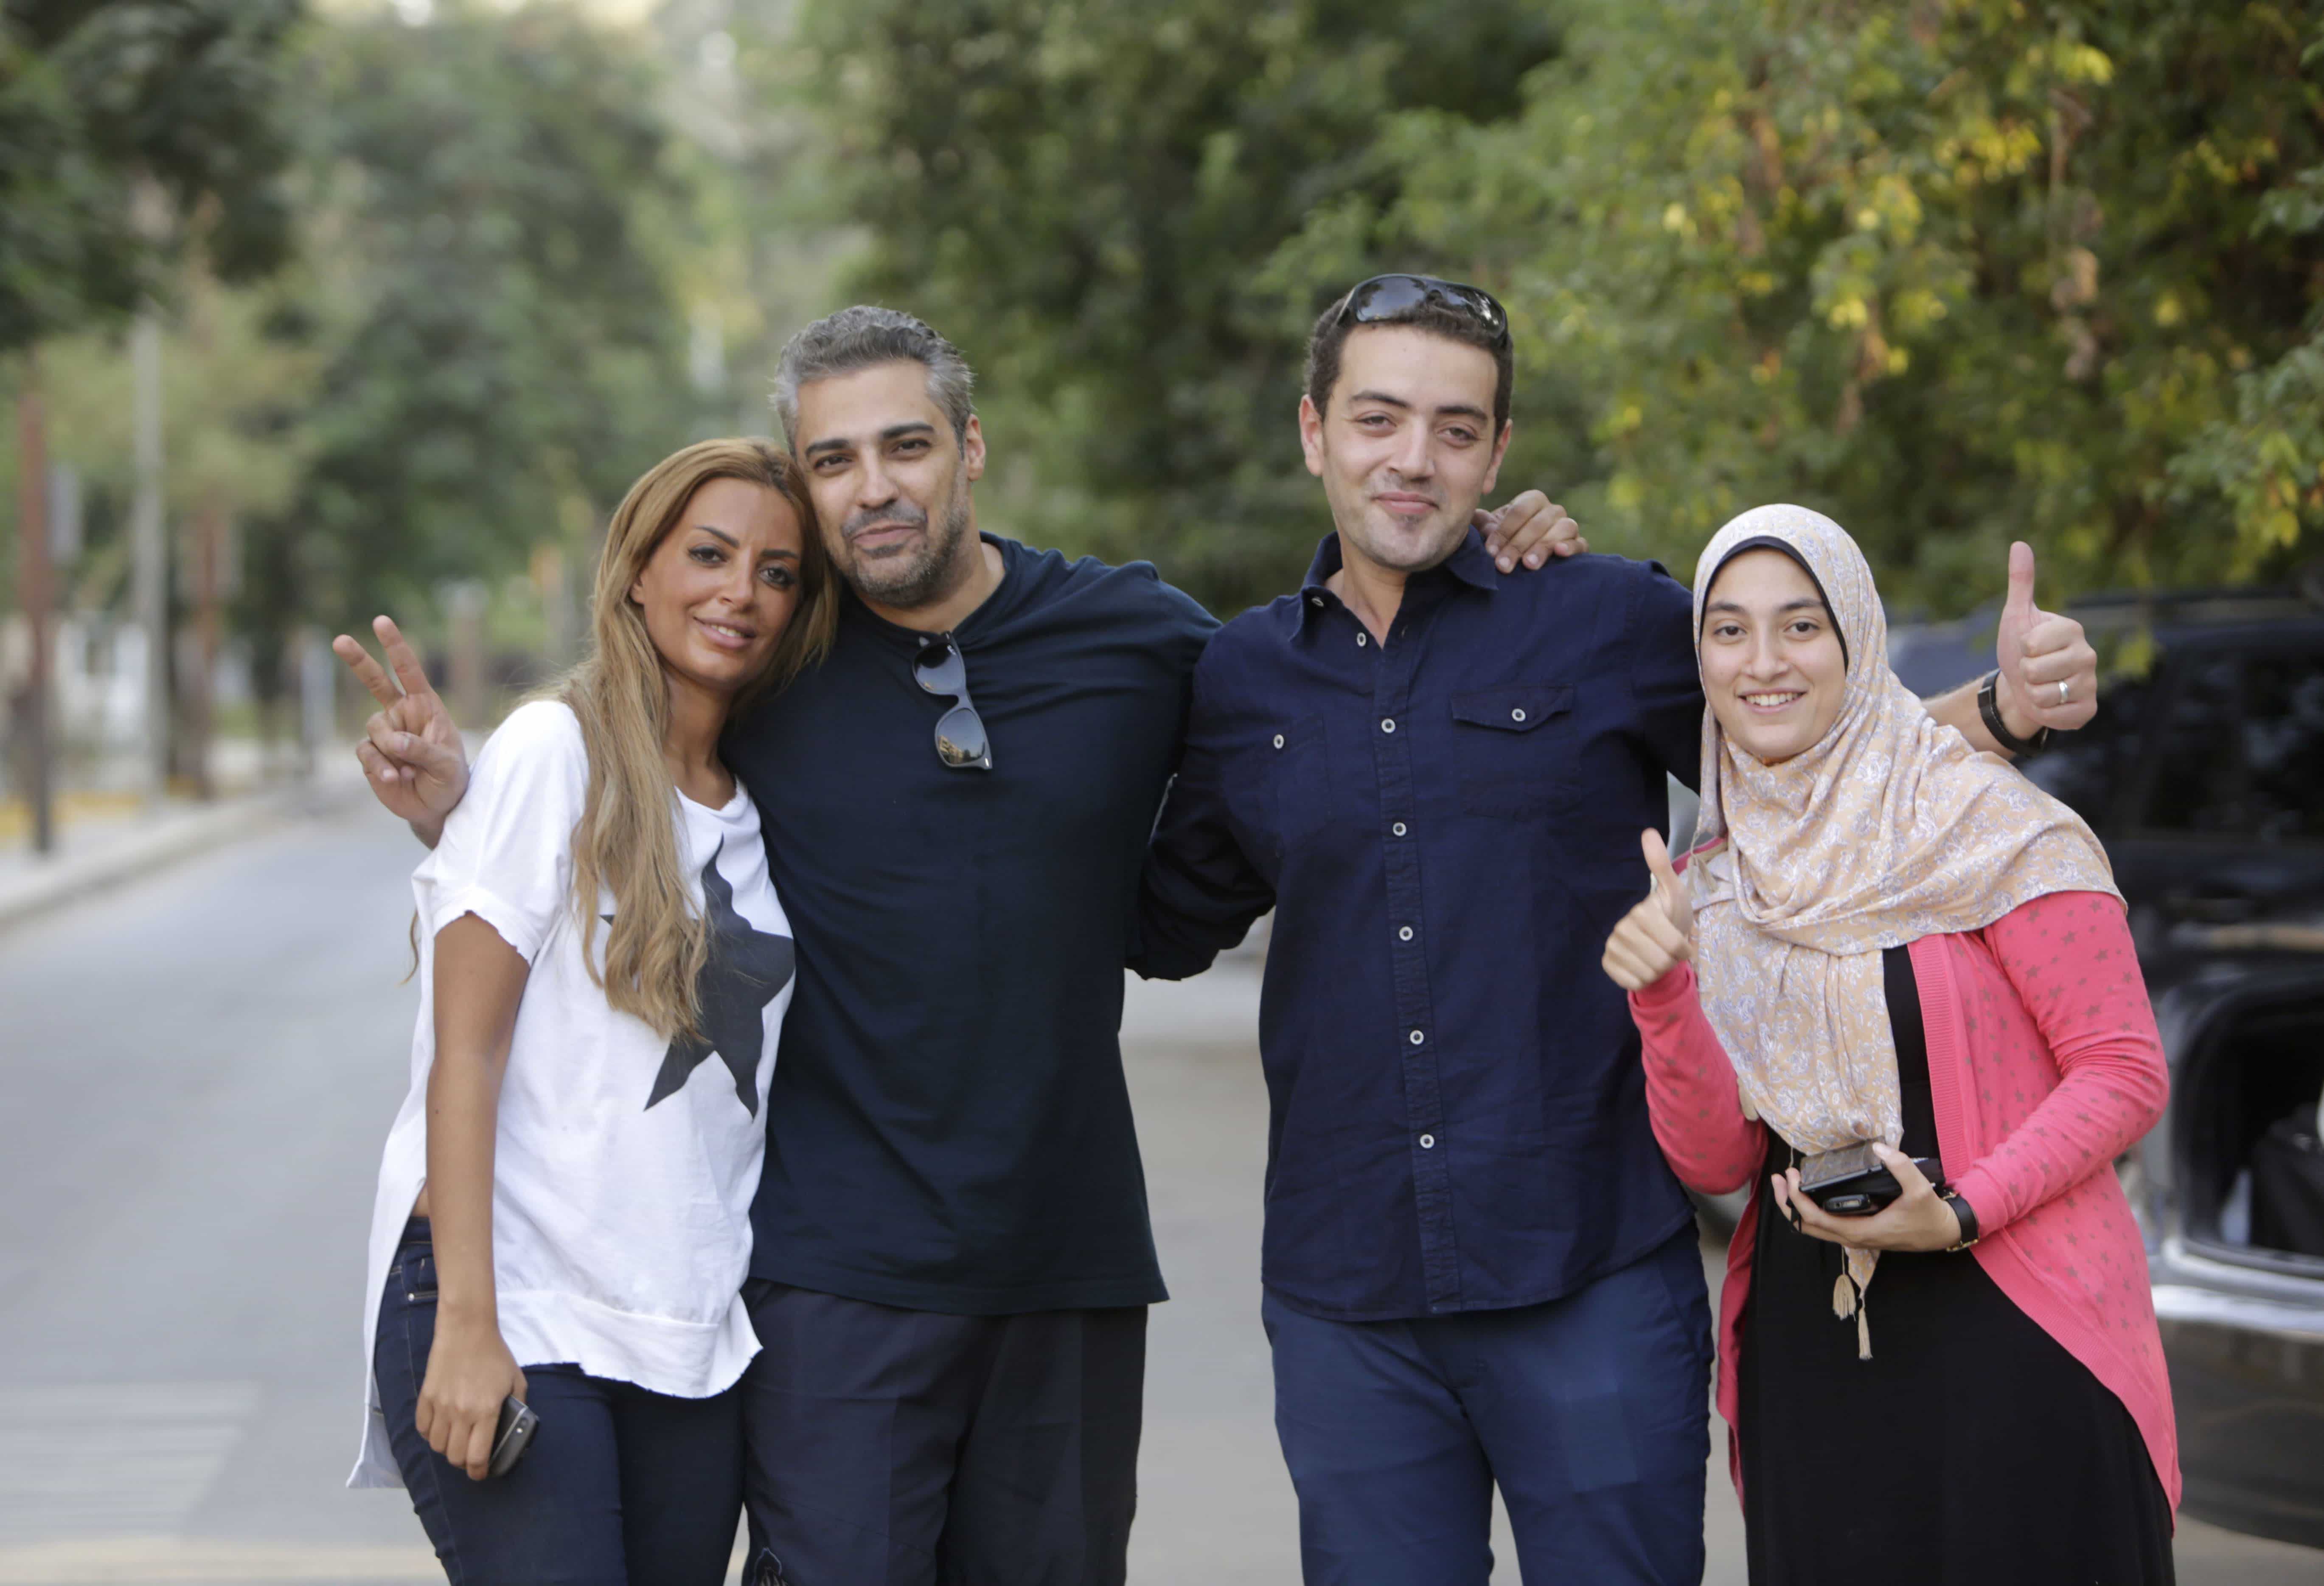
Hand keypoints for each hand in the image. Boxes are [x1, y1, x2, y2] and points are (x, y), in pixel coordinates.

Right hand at [333, 615, 468, 840]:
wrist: (437, 807)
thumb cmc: (450, 780)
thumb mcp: (447, 766)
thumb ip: (424, 751)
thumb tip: (396, 742)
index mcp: (425, 707)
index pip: (409, 671)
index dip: (395, 646)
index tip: (381, 621)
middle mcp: (401, 715)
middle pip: (374, 681)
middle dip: (358, 660)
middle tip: (340, 640)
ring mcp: (384, 734)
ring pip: (374, 728)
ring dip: (390, 750)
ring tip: (409, 770)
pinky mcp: (371, 755)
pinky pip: (365, 752)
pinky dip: (378, 765)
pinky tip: (394, 778)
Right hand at [414, 1314, 526, 1480]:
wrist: (467, 1330)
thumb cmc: (494, 1355)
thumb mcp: (516, 1381)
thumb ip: (517, 1407)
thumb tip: (514, 1428)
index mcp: (486, 1411)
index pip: (477, 1457)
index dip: (479, 1472)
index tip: (482, 1473)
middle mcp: (461, 1412)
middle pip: (454, 1457)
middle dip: (464, 1463)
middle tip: (471, 1457)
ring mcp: (441, 1405)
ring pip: (436, 1445)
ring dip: (447, 1449)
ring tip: (457, 1442)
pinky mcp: (426, 1397)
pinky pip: (422, 1428)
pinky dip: (430, 1434)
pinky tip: (441, 1428)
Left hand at [1476, 490, 1585, 572]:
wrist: (1522, 558)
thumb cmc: (1504, 540)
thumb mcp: (1490, 530)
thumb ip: (1482, 524)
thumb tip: (1472, 520)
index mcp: (1532, 500)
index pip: (1520, 510)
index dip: (1504, 531)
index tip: (1490, 551)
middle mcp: (1552, 510)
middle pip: (1539, 523)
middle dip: (1518, 545)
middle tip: (1503, 566)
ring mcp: (1567, 526)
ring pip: (1561, 529)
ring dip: (1543, 547)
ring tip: (1528, 565)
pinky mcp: (1578, 543)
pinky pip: (1580, 543)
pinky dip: (1572, 547)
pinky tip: (1559, 553)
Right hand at [1602, 829, 1695, 989]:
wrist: (1656, 943)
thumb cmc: (1670, 917)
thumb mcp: (1674, 892)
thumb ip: (1662, 866)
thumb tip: (1648, 832)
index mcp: (1640, 913)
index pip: (1673, 947)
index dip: (1683, 949)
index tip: (1681, 942)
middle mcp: (1621, 929)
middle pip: (1661, 962)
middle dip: (1671, 961)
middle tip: (1667, 950)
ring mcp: (1612, 948)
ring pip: (1649, 974)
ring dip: (1659, 971)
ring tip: (1656, 957)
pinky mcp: (1608, 966)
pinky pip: (1634, 983)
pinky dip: (1644, 980)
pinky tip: (1642, 966)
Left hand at [1771, 1144, 1963, 1252]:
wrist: (1942, 1232)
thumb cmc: (1929, 1214)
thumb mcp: (1919, 1188)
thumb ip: (1900, 1166)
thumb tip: (1879, 1147)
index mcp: (1860, 1231)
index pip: (1815, 1219)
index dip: (1796, 1199)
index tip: (1790, 1176)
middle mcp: (1852, 1238)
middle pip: (1806, 1227)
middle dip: (1786, 1204)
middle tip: (1777, 1178)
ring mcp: (1854, 1238)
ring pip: (1814, 1229)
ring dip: (1796, 1208)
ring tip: (1786, 1184)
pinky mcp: (1858, 1233)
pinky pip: (1825, 1226)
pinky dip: (1810, 1211)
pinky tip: (1809, 1194)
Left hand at [1993, 542, 2096, 737]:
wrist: (2021, 685)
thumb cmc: (2020, 648)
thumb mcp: (2016, 615)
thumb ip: (2020, 582)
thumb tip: (2019, 544)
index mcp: (2072, 630)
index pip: (2033, 645)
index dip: (2022, 649)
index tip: (2029, 648)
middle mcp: (2088, 655)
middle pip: (2035, 671)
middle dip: (2024, 673)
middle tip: (2031, 670)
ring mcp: (2090, 683)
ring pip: (2043, 695)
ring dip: (2032, 694)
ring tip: (2039, 685)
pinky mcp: (2088, 709)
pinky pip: (2057, 716)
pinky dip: (2044, 714)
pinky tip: (2050, 704)